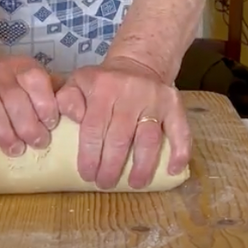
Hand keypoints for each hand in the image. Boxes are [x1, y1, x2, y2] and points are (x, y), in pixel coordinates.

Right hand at [0, 56, 59, 153]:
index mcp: (22, 68)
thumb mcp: (31, 82)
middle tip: (38, 143)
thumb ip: (51, 92)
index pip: (35, 79)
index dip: (44, 103)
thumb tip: (77, 111)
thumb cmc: (10, 87)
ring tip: (15, 150)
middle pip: (14, 97)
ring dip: (4, 132)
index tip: (51, 124)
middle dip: (28, 124)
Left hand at [57, 57, 190, 189]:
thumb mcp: (79, 82)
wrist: (139, 63)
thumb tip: (72, 118)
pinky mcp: (175, 105)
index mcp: (103, 88)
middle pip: (120, 137)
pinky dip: (180, 152)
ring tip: (134, 184)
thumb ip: (67, 99)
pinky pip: (180, 130)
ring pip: (149, 138)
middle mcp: (130, 92)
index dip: (90, 155)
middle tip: (105, 184)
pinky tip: (172, 171)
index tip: (87, 175)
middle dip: (111, 166)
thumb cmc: (104, 82)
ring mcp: (155, 99)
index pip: (94, 128)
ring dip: (142, 166)